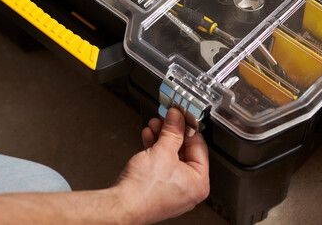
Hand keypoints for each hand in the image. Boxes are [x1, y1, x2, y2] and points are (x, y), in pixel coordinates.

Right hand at [114, 108, 209, 223]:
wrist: (122, 205)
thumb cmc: (144, 190)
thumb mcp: (163, 151)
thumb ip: (172, 131)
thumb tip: (177, 118)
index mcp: (199, 183)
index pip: (199, 146)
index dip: (188, 127)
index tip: (181, 116)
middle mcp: (189, 190)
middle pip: (184, 151)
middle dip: (172, 133)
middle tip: (166, 119)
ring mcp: (174, 191)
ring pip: (171, 158)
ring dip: (162, 139)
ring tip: (154, 126)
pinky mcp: (159, 190)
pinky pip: (162, 166)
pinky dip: (156, 151)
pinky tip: (149, 139)